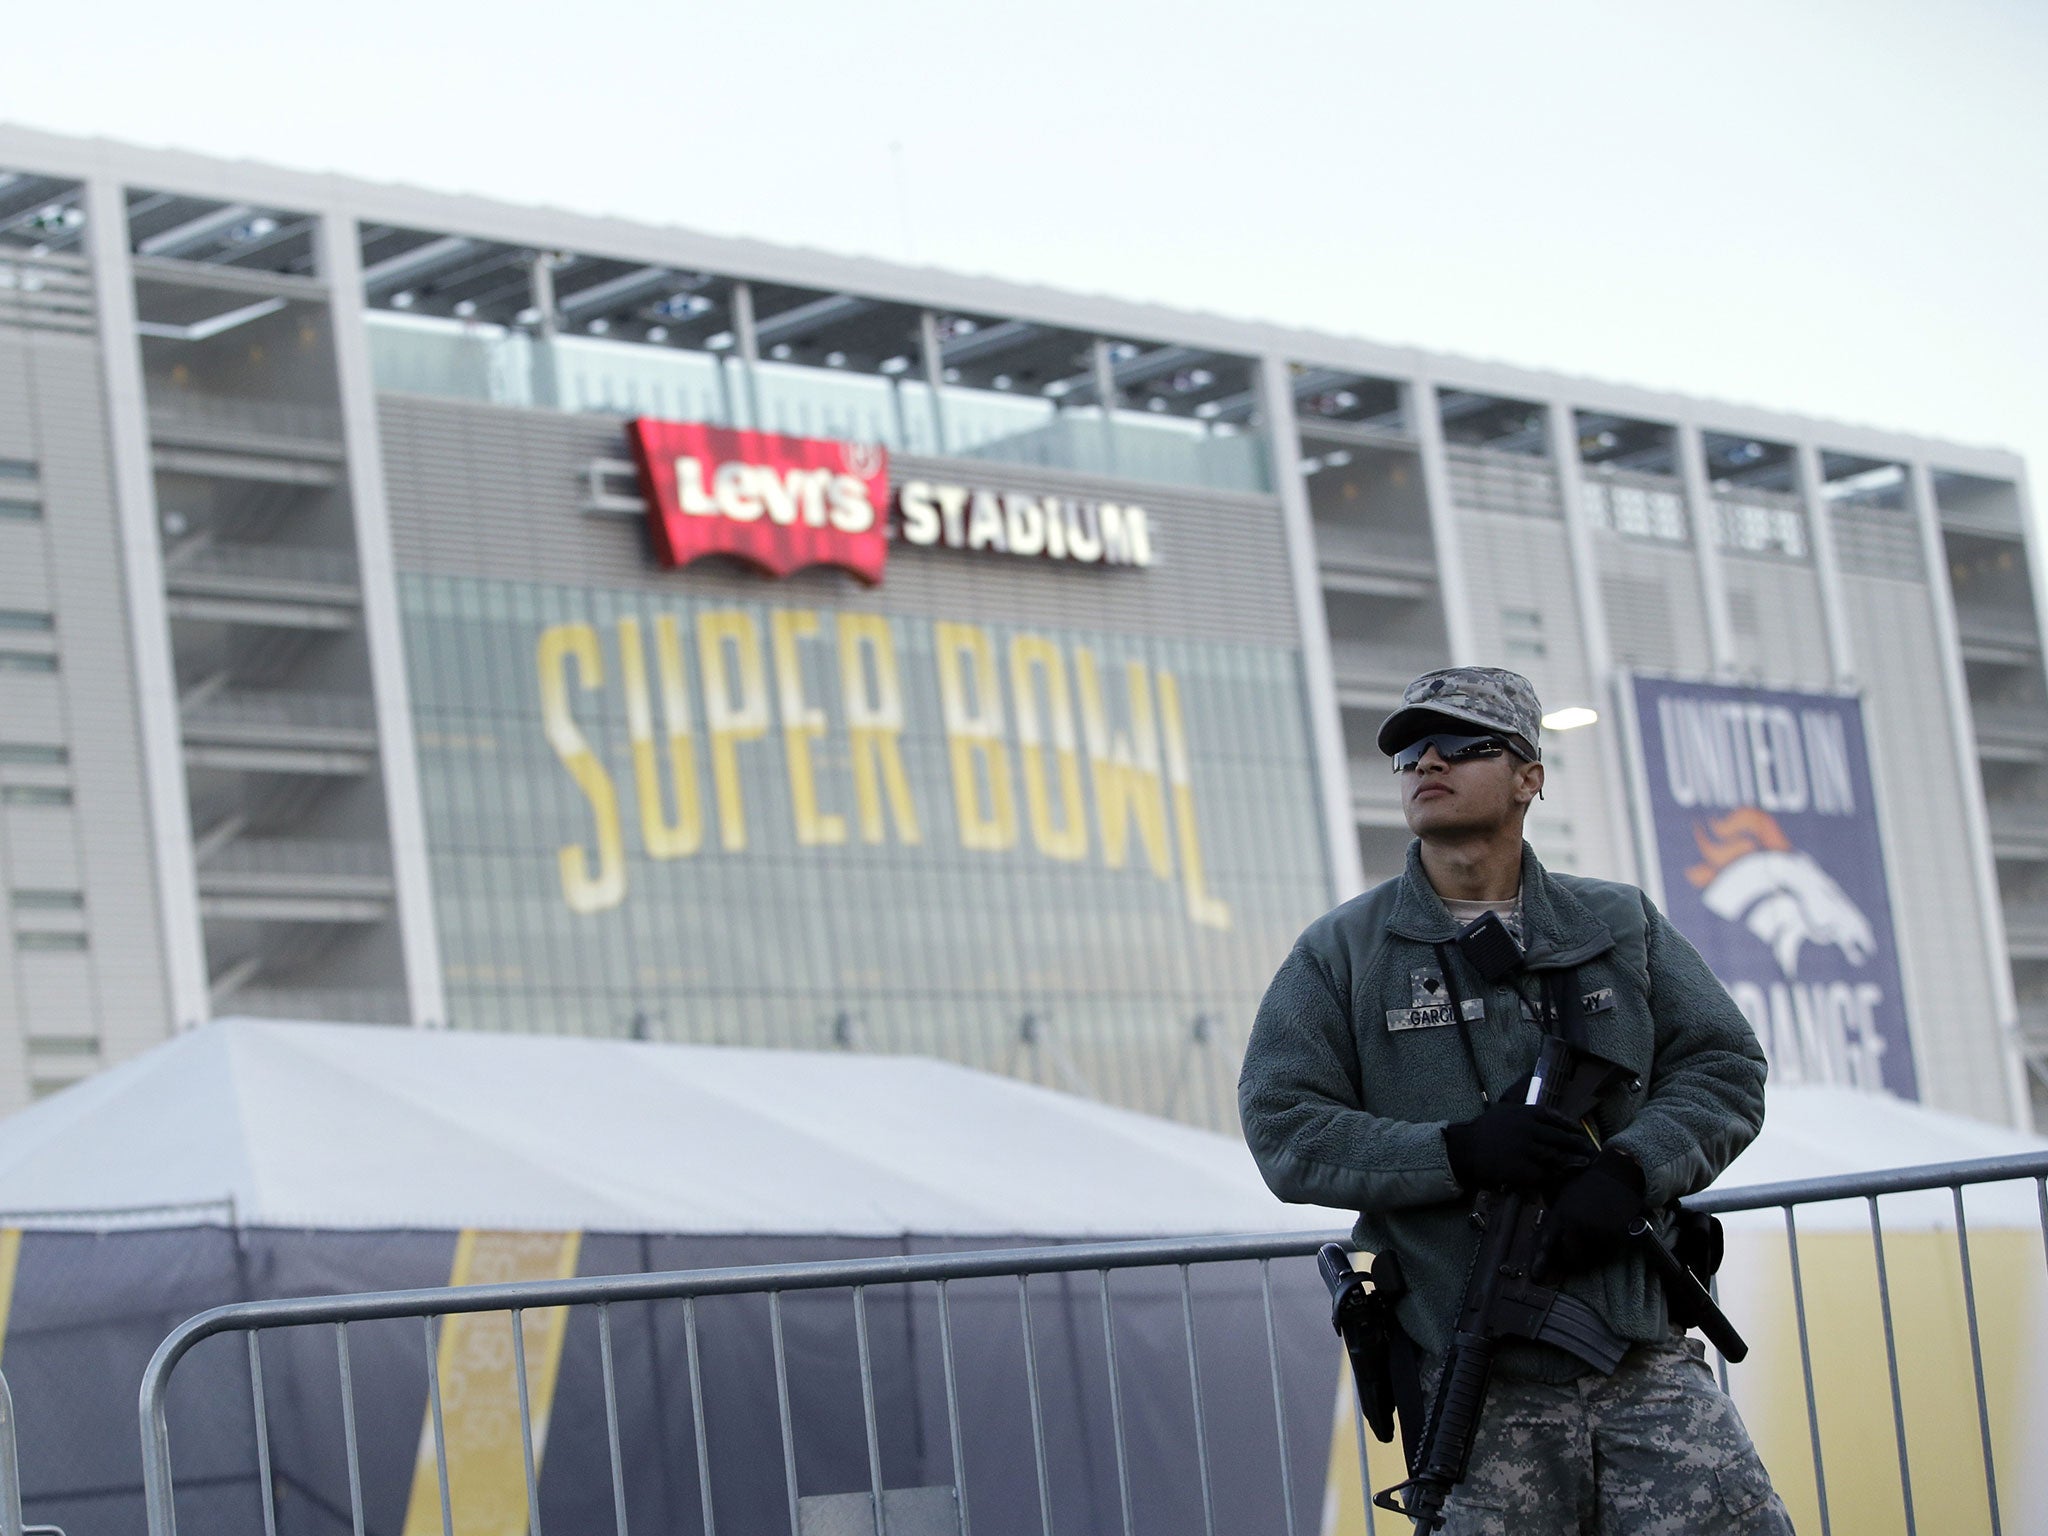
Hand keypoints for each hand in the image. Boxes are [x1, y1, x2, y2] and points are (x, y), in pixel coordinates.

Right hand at [1441, 1101, 1593, 1190]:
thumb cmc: (1485, 1128)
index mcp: (1525, 1113)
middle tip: (1588, 1150)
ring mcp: (1526, 1150)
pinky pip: (1545, 1173)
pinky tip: (1562, 1176)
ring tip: (1582, 1163)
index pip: (1555, 1117)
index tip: (1578, 1131)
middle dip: (1576, 1145)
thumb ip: (1520, 1092)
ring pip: (1556, 1156)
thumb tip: (1531, 1070)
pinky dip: (1555, 1175)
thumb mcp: (1504, 1105)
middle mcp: (1529, 1129)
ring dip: (1571, 1161)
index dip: (1569, 1125)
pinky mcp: (1522, 1169)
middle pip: (1560, 1138)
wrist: (1465, 1149)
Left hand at [1532, 1148, 1645, 1281]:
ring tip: (1603, 1228)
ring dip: (1599, 1250)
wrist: (1617, 1171)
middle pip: (1572, 1256)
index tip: (1537, 1276)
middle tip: (1587, 1244)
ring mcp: (1594, 1229)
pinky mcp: (1615, 1232)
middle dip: (1578, 1257)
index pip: (1548, 1242)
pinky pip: (1614, 1248)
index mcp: (1560, 1215)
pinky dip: (1619, 1242)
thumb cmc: (1591, 1182)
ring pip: (1594, 1255)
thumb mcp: (1566, 1195)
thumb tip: (1553, 1238)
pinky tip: (1619, 1228)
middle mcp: (1574, 1224)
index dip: (1541, 1260)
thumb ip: (1559, 1215)